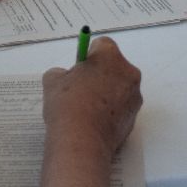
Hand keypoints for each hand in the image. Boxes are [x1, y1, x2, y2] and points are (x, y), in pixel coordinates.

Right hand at [42, 37, 141, 155]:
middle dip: (99, 74)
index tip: (78, 70)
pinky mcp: (134, 118)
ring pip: (119, 88)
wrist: (81, 141)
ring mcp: (134, 97)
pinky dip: (111, 112)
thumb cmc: (68, 104)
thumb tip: (66, 77)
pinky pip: (121, 109)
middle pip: (114, 67)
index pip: (102, 45)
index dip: (88, 56)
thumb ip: (61, 72)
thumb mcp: (52, 81)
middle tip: (80, 89)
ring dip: (107, 94)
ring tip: (86, 110)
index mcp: (110, 56)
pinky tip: (94, 123)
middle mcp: (128, 72)